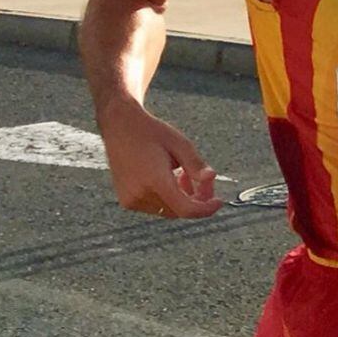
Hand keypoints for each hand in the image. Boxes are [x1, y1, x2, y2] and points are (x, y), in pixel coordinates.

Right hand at [99, 100, 223, 218]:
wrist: (119, 126)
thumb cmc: (150, 131)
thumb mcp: (179, 143)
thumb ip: (196, 164)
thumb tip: (211, 178)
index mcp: (154, 180)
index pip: (185, 208)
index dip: (205, 209)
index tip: (218, 202)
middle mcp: (140, 194)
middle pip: (179, 210)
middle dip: (196, 199)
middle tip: (204, 181)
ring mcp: (131, 200)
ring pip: (169, 210)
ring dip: (182, 198)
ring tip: (183, 175)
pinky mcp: (126, 201)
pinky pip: (156, 207)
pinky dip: (168, 198)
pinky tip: (169, 179)